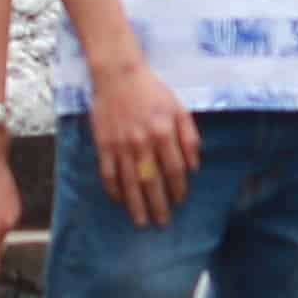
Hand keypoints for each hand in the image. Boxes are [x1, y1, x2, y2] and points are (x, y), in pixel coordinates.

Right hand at [88, 51, 196, 226]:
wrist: (118, 75)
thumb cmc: (152, 91)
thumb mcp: (179, 109)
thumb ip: (189, 137)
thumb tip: (194, 167)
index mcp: (163, 132)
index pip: (174, 169)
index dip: (178, 188)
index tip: (180, 201)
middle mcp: (142, 142)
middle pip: (152, 181)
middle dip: (159, 205)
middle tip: (162, 222)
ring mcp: (121, 145)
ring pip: (130, 182)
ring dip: (136, 205)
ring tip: (142, 221)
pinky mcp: (103, 145)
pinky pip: (108, 173)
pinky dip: (113, 190)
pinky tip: (119, 201)